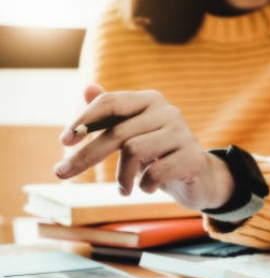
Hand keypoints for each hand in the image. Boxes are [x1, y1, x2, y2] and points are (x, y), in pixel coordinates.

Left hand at [54, 85, 233, 210]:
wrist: (201, 177)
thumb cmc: (161, 154)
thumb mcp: (135, 134)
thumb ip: (113, 114)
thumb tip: (87, 87)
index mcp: (151, 100)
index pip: (111, 103)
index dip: (84, 120)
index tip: (64, 141)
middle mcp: (168, 112)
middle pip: (117, 132)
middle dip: (86, 155)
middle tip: (62, 173)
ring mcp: (183, 133)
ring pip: (134, 151)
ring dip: (122, 177)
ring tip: (124, 190)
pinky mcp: (193, 157)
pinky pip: (155, 172)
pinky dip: (144, 185)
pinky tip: (148, 188)